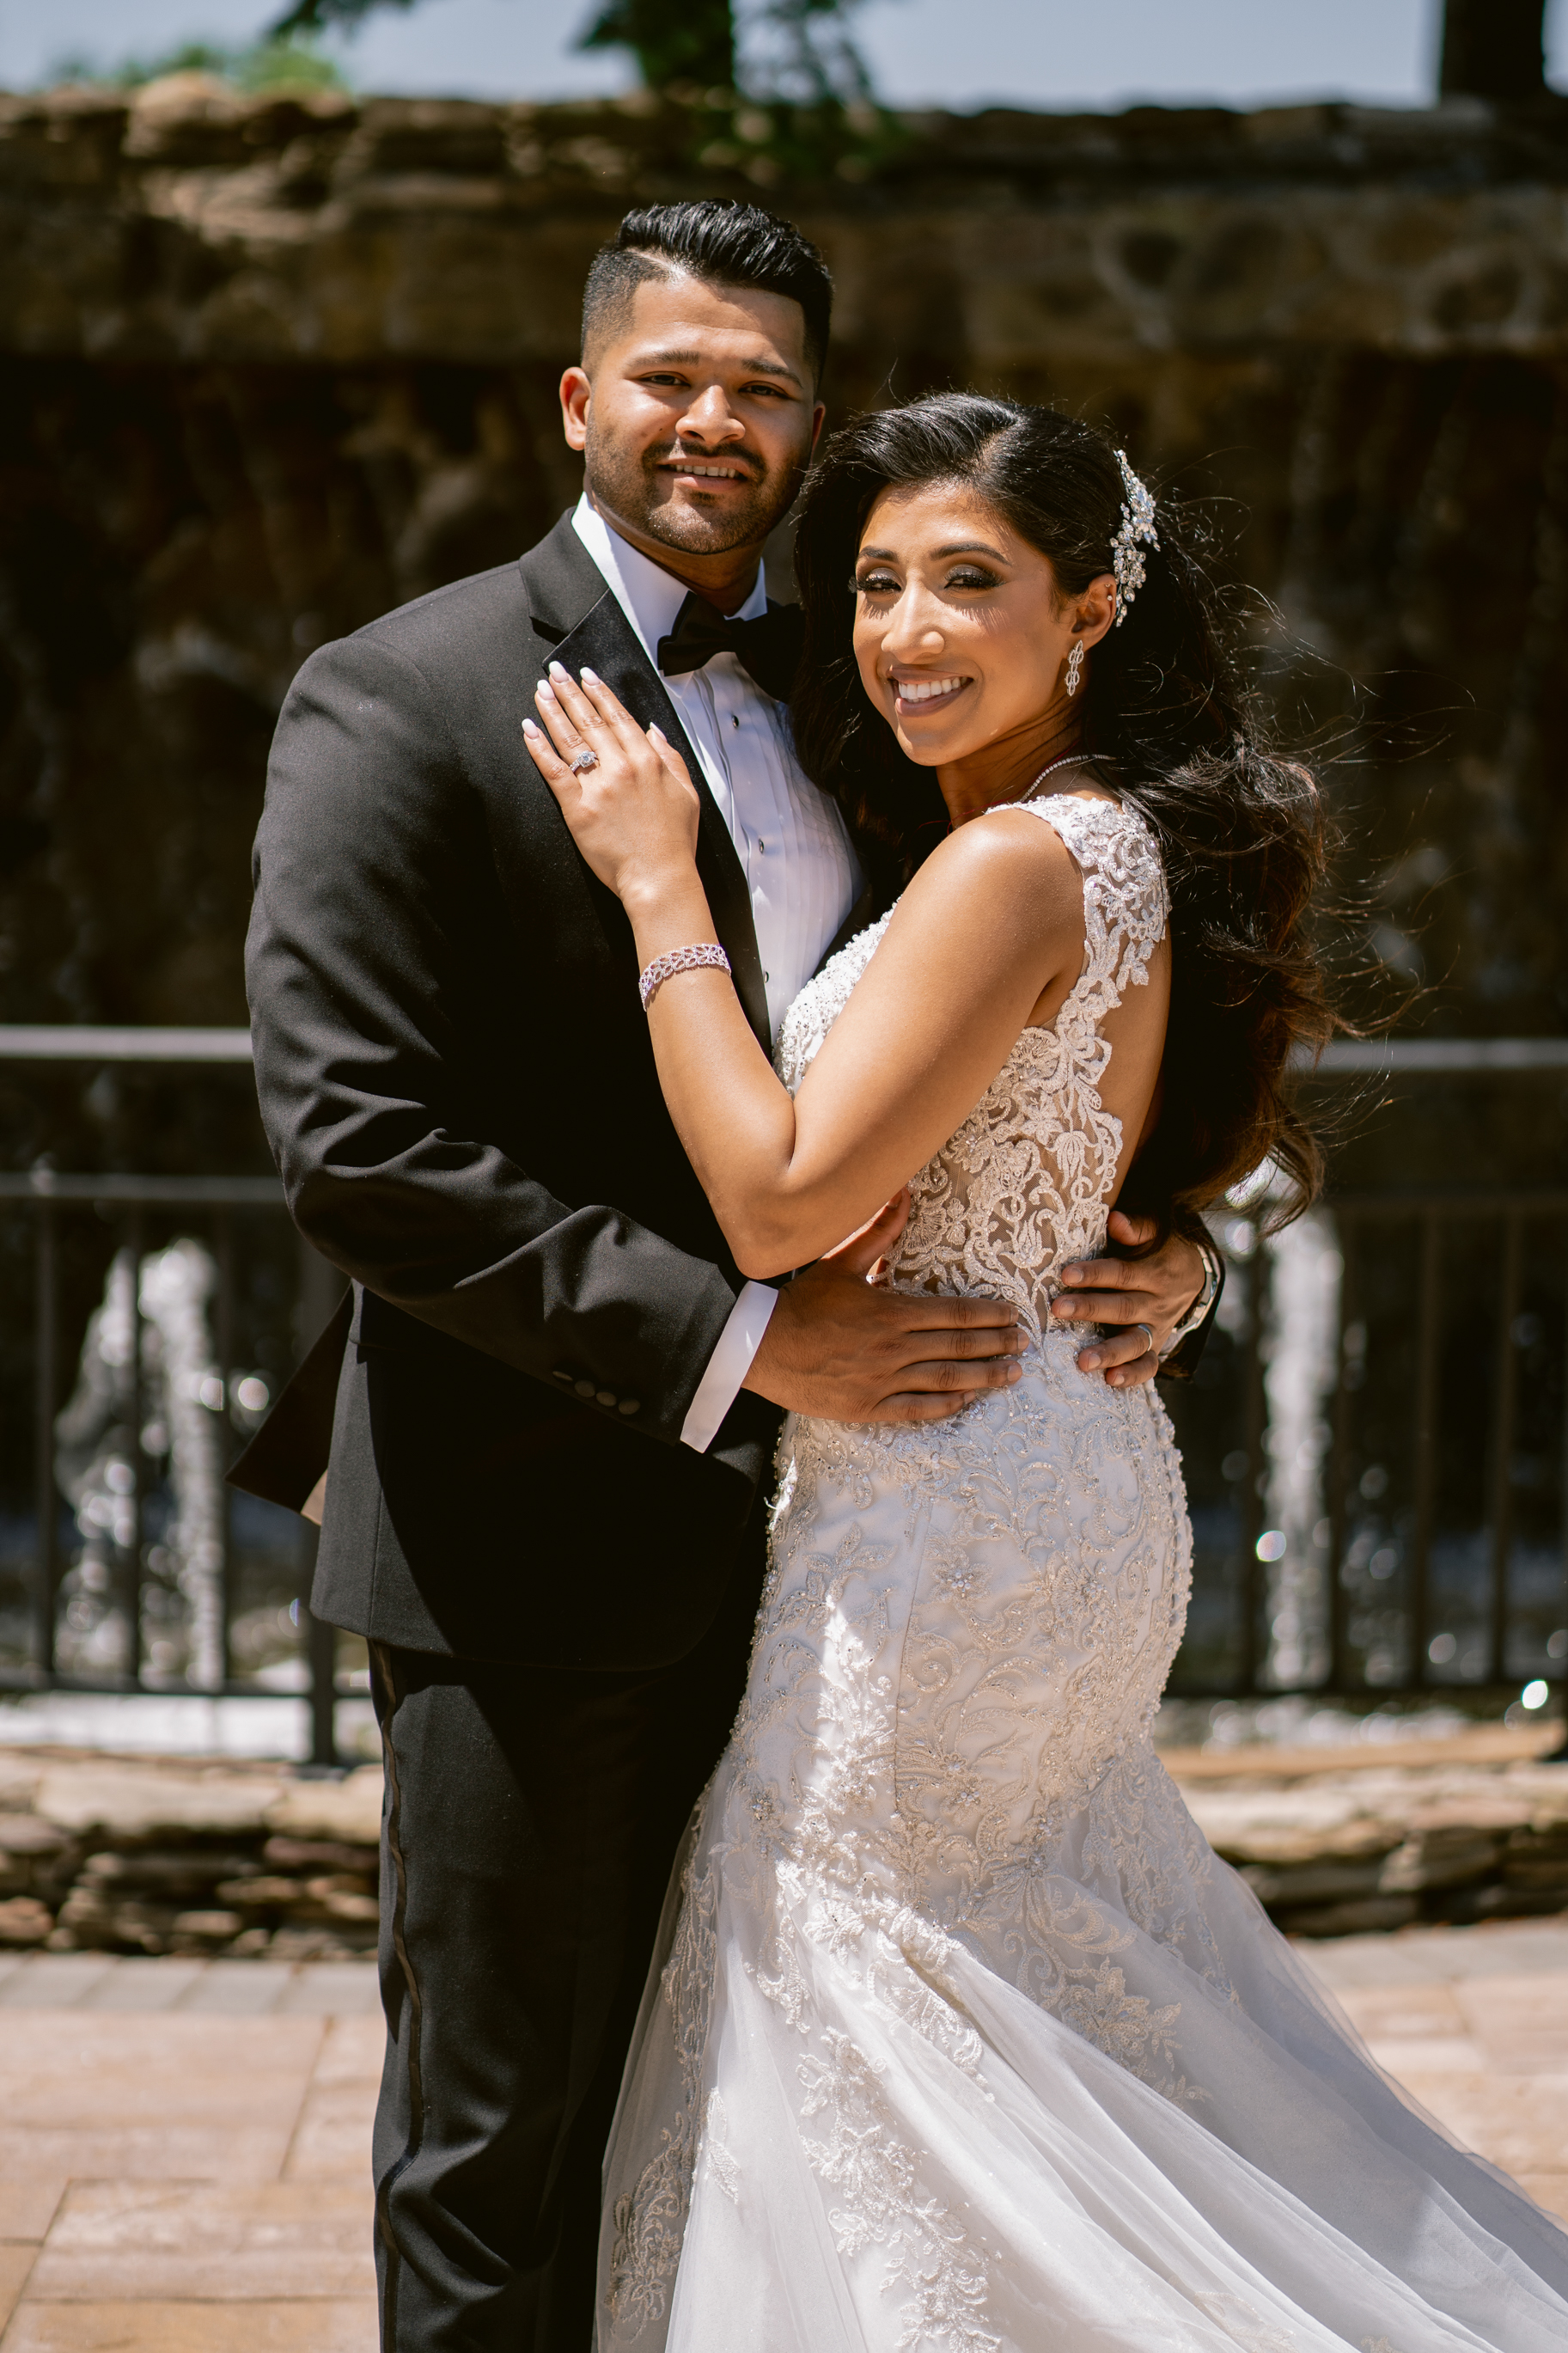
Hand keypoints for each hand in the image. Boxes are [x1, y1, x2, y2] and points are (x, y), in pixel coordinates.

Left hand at [525, 663, 700, 902]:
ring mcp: (598, 786)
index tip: (585, 675)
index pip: (617, 716)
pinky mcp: (578, 808)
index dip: (599, 693)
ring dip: (552, 711)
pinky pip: (554, 771)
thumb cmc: (674, 842)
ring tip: (541, 691)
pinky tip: (529, 729)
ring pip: (569, 739)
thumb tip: (653, 730)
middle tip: (555, 672)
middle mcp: (621, 767)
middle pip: (589, 721)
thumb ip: (670, 756)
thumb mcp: (687, 792)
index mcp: (647, 760)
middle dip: (569, 692)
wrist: (660, 878)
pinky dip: (539, 748)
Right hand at [743, 1191, 1027, 1422]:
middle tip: (1025, 1344)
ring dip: (984, 1378)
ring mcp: (882, 1381)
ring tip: (1012, 1375)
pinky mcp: (868, 1407)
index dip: (988, 1316)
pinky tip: (966, 1401)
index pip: (954, 1314)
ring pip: (945, 1380)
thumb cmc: (802, 1301)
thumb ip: (878, 1231)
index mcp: (891, 1312)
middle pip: (958, 1347)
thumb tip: (902, 1191)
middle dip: (997, 1345)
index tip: (1013, 1315)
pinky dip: (945, 1406)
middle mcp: (893, 1349)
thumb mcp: (841, 1261)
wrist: (761, 1346)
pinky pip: (916, 1410)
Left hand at [1048, 1212, 1205, 1388]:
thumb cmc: (1161, 1247)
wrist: (1193, 1274)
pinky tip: (1110, 1380)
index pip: (1123, 1274)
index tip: (1066, 1274)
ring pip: (1135, 1343)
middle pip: (1123, 1308)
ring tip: (1083, 1361)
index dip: (1095, 1274)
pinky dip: (1132, 1376)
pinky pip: (1148, 1366)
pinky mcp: (1154, 1347)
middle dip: (1090, 1309)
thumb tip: (1115, 1219)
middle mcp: (1156, 1303)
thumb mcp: (1157, 1230)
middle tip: (1058, 1310)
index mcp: (1155, 1272)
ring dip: (1109, 1353)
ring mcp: (1156, 1328)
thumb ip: (1138, 1227)